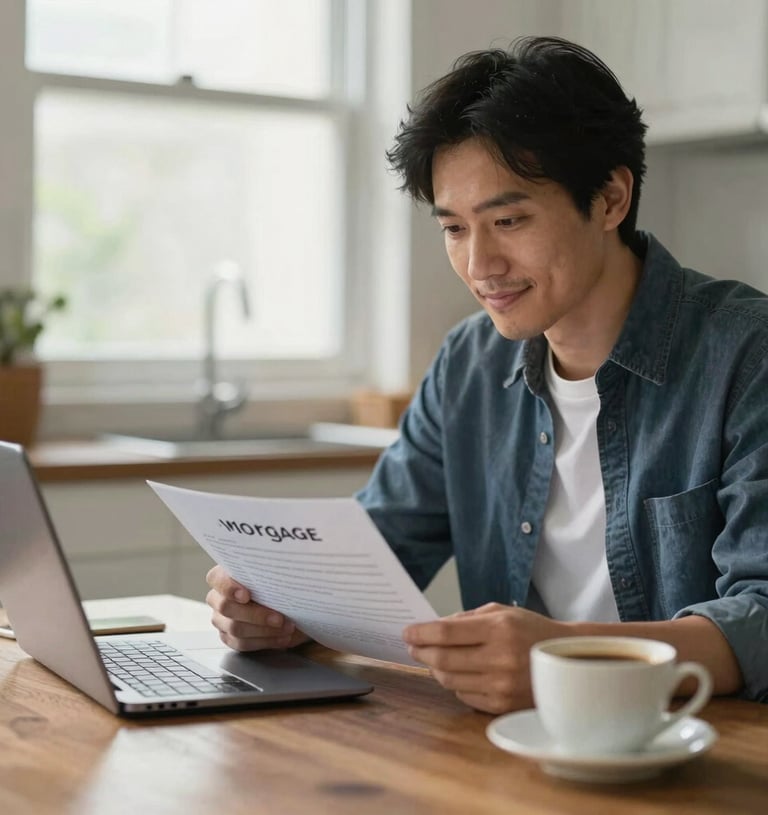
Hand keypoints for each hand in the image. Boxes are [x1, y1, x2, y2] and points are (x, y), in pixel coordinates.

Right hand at [206, 564, 309, 650]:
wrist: (285, 602)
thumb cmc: (277, 583)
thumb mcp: (276, 574)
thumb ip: (271, 572)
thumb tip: (282, 575)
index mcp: (224, 575)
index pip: (216, 579)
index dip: (229, 588)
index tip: (246, 595)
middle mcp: (218, 598)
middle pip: (226, 608)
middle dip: (256, 615)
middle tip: (279, 618)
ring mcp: (221, 620)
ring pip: (235, 629)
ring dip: (265, 630)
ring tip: (287, 628)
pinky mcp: (229, 637)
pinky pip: (242, 644)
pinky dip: (266, 641)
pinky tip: (282, 638)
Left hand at [402, 602, 568, 713]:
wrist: (566, 661)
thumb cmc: (530, 631)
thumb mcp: (502, 613)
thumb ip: (466, 619)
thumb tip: (432, 628)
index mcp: (499, 629)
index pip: (445, 633)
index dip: (420, 633)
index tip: (407, 632)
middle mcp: (500, 658)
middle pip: (442, 658)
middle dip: (421, 651)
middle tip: (413, 646)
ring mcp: (501, 685)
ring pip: (449, 680)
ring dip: (434, 668)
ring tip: (432, 659)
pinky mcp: (502, 705)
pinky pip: (464, 696)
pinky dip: (454, 684)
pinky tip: (456, 674)